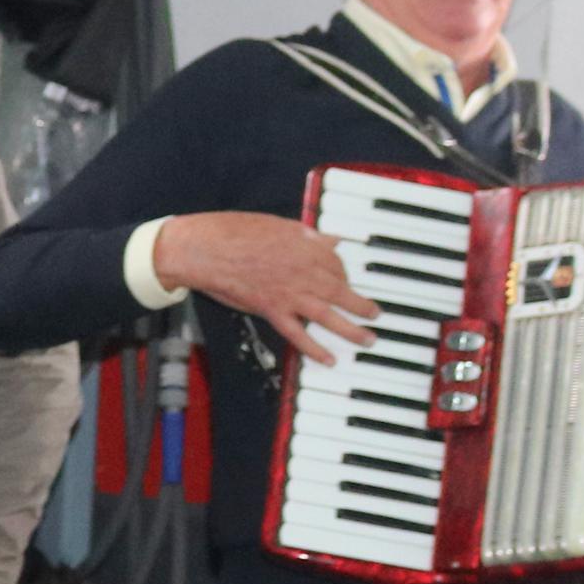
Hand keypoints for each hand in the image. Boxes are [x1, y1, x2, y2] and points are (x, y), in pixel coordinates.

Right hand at [152, 210, 377, 365]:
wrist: (208, 249)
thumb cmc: (236, 232)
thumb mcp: (279, 225)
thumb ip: (309, 235)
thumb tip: (331, 239)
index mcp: (306, 247)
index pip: (337, 264)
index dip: (346, 274)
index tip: (348, 281)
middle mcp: (304, 271)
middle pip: (341, 290)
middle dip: (362, 305)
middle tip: (375, 314)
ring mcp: (289, 293)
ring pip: (328, 315)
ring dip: (352, 329)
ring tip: (368, 340)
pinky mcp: (272, 310)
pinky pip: (298, 334)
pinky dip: (314, 348)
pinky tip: (329, 358)